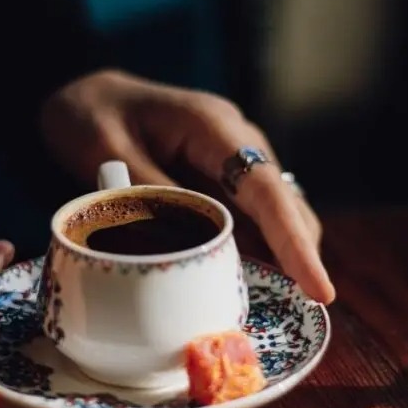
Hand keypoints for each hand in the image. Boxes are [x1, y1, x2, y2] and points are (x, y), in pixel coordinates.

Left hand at [41, 70, 334, 302]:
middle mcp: (238, 141)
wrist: (88, 96)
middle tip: (302, 311)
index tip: (319, 288)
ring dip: (279, 259)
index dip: (293, 241)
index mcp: (212, 127)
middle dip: (299, 257)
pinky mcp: (224, 181)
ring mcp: (235, 161)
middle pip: (286, 205)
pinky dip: (254, 251)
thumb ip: (147, 195)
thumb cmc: (91, 116)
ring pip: (275, 216)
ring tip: (276, 306)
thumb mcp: (104, 151)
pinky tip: (243, 283)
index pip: (266, 189)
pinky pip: (249, 220)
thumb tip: (186, 251)